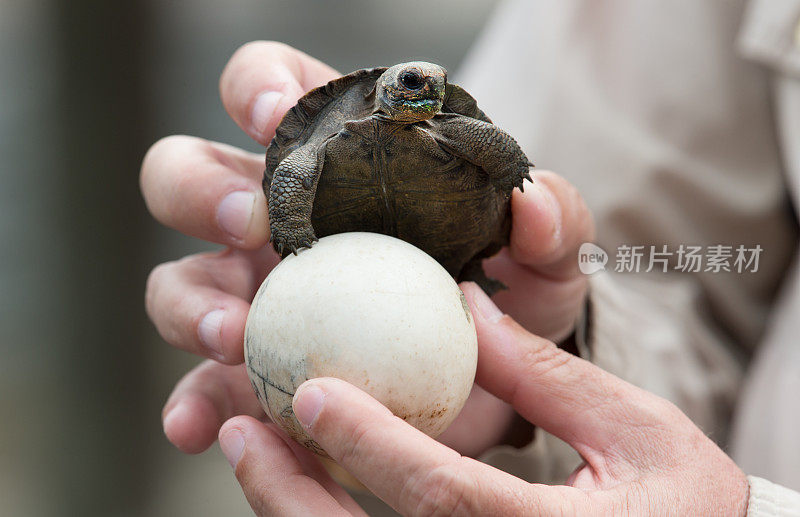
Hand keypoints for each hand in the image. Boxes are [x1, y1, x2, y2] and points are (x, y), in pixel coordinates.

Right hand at [141, 41, 592, 456]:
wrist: (495, 385)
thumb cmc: (509, 294)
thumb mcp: (542, 259)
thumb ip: (550, 224)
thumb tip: (534, 204)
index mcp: (334, 161)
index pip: (272, 89)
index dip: (257, 88)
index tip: (273, 115)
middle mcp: (275, 221)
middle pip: (188, 174)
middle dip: (200, 189)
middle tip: (248, 223)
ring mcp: (252, 295)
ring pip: (177, 279)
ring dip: (188, 302)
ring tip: (233, 333)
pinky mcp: (253, 369)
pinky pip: (201, 382)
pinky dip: (191, 400)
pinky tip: (199, 425)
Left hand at [219, 283, 748, 515]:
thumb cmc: (686, 503)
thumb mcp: (636, 430)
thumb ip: (546, 373)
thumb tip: (465, 304)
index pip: (444, 496)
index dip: (372, 444)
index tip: (312, 392)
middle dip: (292, 492)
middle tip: (239, 429)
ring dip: (291, 510)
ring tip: (248, 448)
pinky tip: (295, 480)